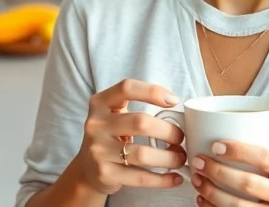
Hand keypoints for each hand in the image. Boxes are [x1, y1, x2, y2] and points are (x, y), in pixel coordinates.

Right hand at [71, 79, 186, 195]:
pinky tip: (174, 178)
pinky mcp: (104, 174)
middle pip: (140, 122)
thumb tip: (179, 117)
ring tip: (180, 159)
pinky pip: (140, 177)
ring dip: (169, 158)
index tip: (174, 101)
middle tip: (180, 138)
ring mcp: (98, 150)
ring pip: (142, 153)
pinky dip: (163, 179)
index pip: (126, 88)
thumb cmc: (110, 138)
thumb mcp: (115, 117)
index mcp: (100, 103)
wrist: (88, 170)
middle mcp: (96, 124)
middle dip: (168, 131)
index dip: (152, 91)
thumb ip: (138, 111)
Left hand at [192, 141, 268, 206]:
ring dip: (212, 193)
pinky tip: (202, 200)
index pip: (265, 158)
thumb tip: (223, 127)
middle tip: (198, 161)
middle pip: (248, 183)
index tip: (215, 146)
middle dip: (218, 172)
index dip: (238, 151)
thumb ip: (267, 150)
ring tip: (197, 179)